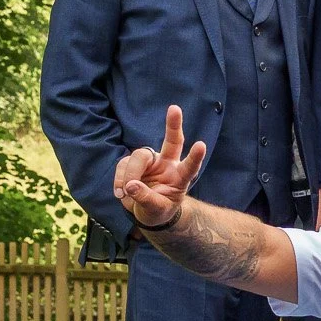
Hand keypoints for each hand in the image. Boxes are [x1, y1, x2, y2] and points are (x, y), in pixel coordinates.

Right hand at [114, 104, 206, 230]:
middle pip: (172, 141)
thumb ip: (145, 199)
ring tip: (125, 194)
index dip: (195, 157)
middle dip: (173, 125)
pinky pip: (123, 165)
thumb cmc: (158, 211)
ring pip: (138, 157)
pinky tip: (121, 192)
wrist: (145, 211)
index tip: (201, 145)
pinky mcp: (133, 163)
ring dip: (129, 175)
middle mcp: (167, 164)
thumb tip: (130, 186)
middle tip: (175, 108)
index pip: (189, 166)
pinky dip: (119, 180)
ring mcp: (150, 162)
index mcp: (180, 177)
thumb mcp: (156, 210)